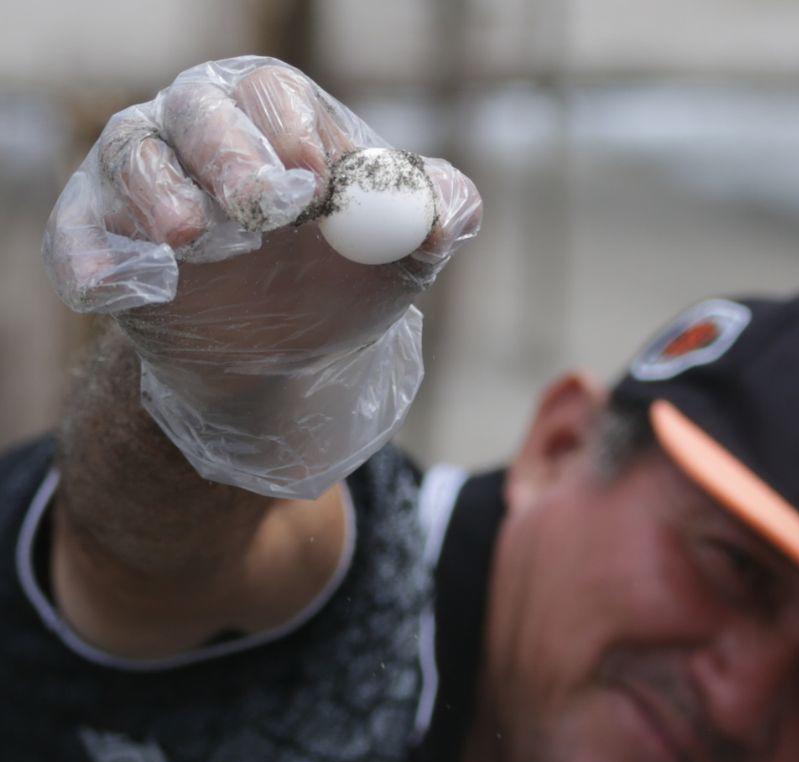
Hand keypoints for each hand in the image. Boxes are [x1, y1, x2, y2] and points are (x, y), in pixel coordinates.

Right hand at [42, 57, 481, 498]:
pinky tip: (116, 287)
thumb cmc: (340, 278)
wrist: (280, 352)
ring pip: (133, 157)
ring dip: (159, 195)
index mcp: (277, 118)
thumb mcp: (402, 253)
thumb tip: (441, 218)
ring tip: (191, 241)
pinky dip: (92, 257)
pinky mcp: (100, 234)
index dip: (294, 128)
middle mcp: (201, 130)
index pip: (276, 95)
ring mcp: (144, 179)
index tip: (316, 175)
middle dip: (229, 153)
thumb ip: (439, 216)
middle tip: (261, 206)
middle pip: (199, 109)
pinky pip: (79, 234)